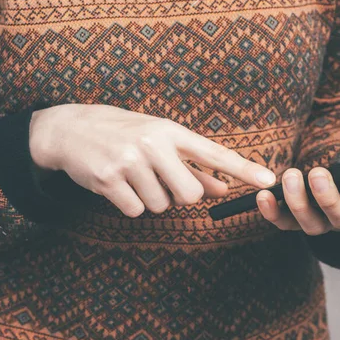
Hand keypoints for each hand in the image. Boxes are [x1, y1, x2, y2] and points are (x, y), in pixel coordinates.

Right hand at [29, 104, 275, 216]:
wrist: (70, 128)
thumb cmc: (124, 135)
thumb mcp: (160, 142)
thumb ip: (193, 167)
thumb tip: (224, 190)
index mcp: (171, 131)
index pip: (215, 153)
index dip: (244, 170)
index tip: (269, 181)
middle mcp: (154, 144)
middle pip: (191, 195)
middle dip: (180, 197)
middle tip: (159, 180)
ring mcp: (130, 161)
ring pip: (161, 206)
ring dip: (150, 199)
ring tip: (132, 176)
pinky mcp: (109, 179)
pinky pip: (135, 211)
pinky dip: (128, 205)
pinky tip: (116, 184)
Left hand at [256, 111, 339, 234]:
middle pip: (339, 215)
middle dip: (326, 196)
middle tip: (314, 172)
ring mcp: (323, 223)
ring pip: (308, 223)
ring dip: (296, 202)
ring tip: (290, 175)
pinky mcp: (298, 222)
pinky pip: (283, 224)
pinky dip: (272, 213)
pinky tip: (263, 195)